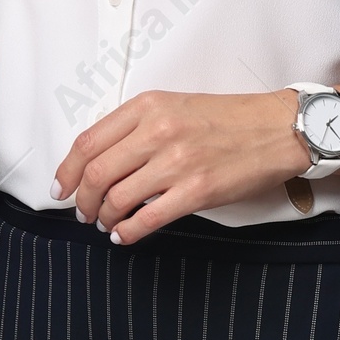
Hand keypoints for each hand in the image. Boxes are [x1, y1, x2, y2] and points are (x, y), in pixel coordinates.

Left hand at [53, 90, 313, 240]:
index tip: (61, 188)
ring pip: (117, 199)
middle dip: (82, 201)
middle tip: (82, 212)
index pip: (89, 142)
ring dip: (104, 218)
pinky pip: (146, 219)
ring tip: (106, 223)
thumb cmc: (230, 119)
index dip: (67, 171)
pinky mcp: (196, 191)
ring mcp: (177, 163)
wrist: (277, 129)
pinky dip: (127, 232)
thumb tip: (102, 159)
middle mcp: (158, 131)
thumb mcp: (176, 105)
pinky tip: (124, 235)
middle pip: (97, 174)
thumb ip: (138, 126)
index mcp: (148, 106)